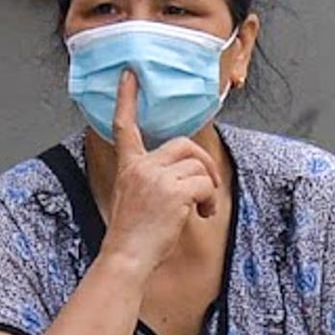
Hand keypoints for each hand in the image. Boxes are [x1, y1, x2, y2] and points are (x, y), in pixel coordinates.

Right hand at [103, 70, 220, 274]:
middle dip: (204, 163)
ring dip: (208, 188)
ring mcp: (157, 178)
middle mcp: (141, 166)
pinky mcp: (174, 192)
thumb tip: (189, 177)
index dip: (127, 98)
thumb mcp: (136, 199)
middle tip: (209, 186)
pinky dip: (210, 200)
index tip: (129, 75)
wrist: (126, 258)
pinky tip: (201, 216)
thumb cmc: (133, 237)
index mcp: (129, 166)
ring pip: (199, 166)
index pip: (125, 126)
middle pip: (183, 145)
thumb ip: (154, 180)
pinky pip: (205, 184)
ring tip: (201, 210)